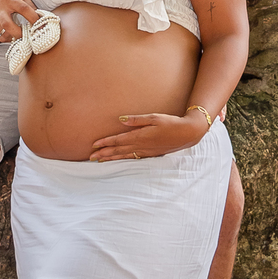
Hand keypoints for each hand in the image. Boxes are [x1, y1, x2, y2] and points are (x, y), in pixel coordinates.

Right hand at [0, 0, 39, 44]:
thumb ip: (30, 4)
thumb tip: (40, 17)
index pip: (23, 9)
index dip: (33, 18)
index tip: (40, 25)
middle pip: (8, 25)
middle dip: (20, 33)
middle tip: (28, 35)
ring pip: (3, 34)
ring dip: (14, 37)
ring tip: (21, 34)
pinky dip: (8, 37)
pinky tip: (12, 33)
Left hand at [88, 110, 206, 161]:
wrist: (186, 134)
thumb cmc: (171, 122)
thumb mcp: (154, 117)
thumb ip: (137, 120)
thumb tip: (121, 120)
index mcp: (140, 136)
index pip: (118, 140)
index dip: (105, 143)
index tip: (94, 145)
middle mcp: (141, 146)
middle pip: (118, 151)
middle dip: (104, 154)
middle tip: (90, 157)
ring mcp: (145, 151)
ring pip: (124, 156)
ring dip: (111, 158)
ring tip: (100, 161)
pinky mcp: (150, 154)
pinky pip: (132, 158)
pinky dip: (123, 159)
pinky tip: (118, 160)